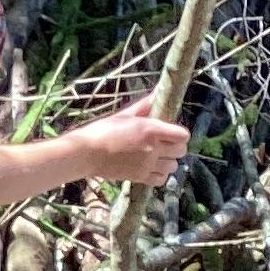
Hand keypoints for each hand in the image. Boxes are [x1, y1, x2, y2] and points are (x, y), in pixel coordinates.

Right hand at [69, 103, 188, 186]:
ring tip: (157, 157)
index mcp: (151, 130)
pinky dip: (160, 175)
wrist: (86, 153)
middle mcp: (153, 148)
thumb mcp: (124, 115)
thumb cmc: (103, 130)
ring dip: (168, 161)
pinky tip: (151, 168)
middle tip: (165, 144)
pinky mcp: (140, 178)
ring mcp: (147, 165)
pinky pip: (161, 180)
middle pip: (181, 151)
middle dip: (176, 147)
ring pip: (173, 167)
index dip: (179, 134)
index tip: (171, 132)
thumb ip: (145, 105)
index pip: (183, 135)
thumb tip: (158, 90)